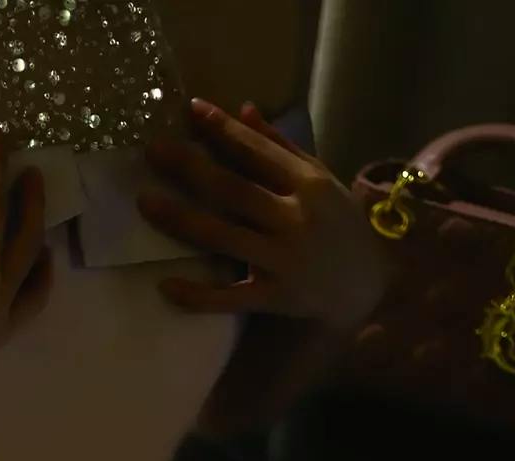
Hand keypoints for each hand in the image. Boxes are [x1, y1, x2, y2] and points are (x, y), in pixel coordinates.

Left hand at [138, 101, 388, 331]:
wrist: (367, 284)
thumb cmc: (336, 225)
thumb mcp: (318, 180)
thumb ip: (280, 147)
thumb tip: (244, 108)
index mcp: (308, 183)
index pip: (258, 151)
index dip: (223, 130)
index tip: (190, 112)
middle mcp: (295, 219)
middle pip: (233, 190)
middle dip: (190, 168)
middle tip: (152, 152)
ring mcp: (283, 260)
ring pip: (224, 237)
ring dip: (181, 220)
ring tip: (146, 203)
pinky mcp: (274, 298)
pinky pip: (229, 298)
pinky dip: (197, 295)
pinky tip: (165, 286)